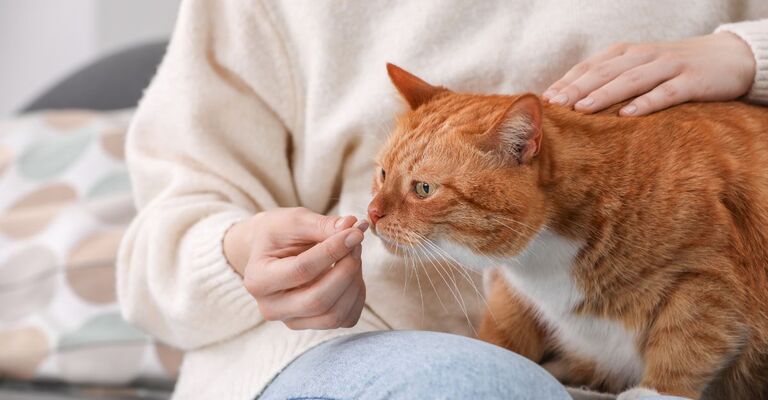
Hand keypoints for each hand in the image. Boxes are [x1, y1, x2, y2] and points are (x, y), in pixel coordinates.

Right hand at [224, 207, 368, 329]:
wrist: (269, 252)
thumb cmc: (279, 234)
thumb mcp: (294, 221)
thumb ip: (322, 225)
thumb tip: (352, 227)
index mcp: (258, 279)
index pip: (302, 270)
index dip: (333, 251)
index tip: (354, 233)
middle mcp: (271, 307)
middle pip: (318, 301)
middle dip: (346, 270)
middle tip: (356, 244)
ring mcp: (292, 321)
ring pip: (335, 315)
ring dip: (354, 282)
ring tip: (354, 255)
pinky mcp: (313, 325)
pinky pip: (346, 318)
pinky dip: (357, 295)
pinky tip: (352, 273)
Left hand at [543, 32, 755, 115]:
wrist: (730, 58)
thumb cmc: (673, 70)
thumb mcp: (639, 69)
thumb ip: (611, 81)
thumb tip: (572, 106)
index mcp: (625, 53)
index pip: (590, 66)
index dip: (567, 81)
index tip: (545, 100)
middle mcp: (643, 56)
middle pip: (604, 72)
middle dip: (576, 88)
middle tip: (554, 106)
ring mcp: (668, 66)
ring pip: (630, 79)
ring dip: (604, 94)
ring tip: (581, 109)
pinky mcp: (692, 81)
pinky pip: (666, 92)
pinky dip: (646, 103)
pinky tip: (628, 115)